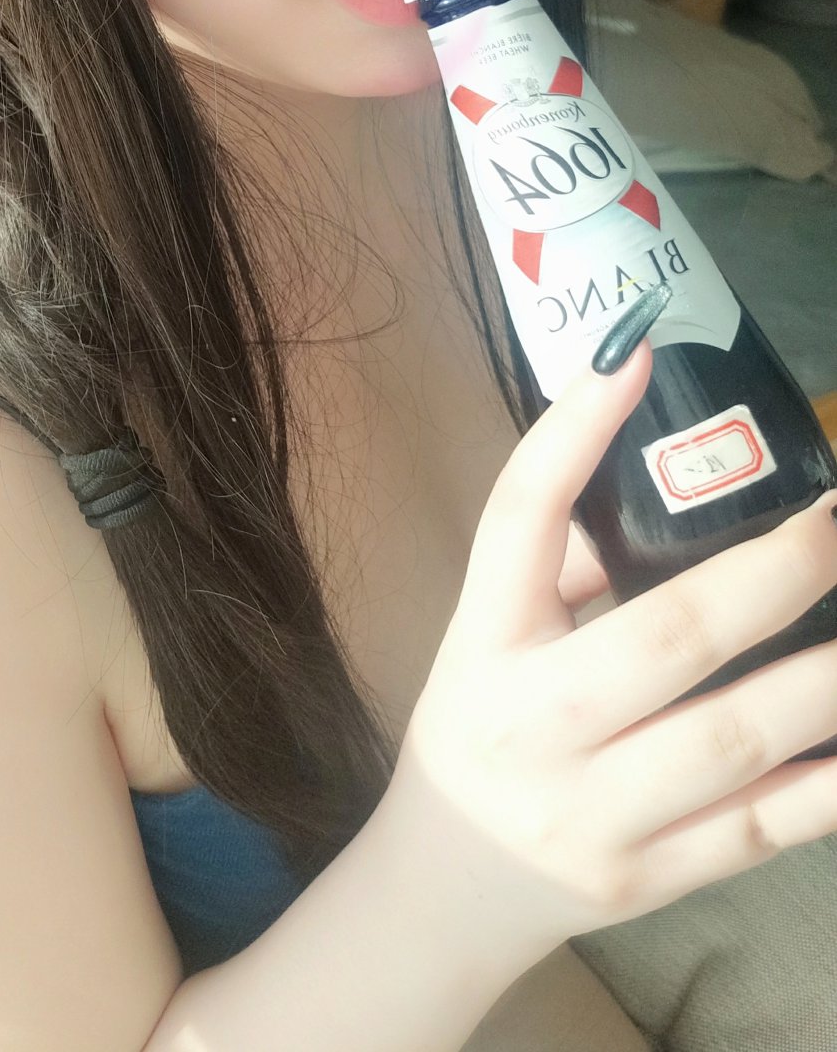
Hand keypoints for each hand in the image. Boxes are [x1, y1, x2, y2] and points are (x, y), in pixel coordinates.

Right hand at [372, 338, 836, 969]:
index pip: (516, 522)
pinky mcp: (651, 881)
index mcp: (484, 641)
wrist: (448, 888)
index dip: (571, 437)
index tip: (634, 357)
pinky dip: (827, 784)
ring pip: (733, 739)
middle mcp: (533, 723)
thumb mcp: (488, 636)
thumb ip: (560, 563)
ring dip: (824, 678)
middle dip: (773, 571)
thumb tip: (669, 472)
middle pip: (664, 636)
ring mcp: (594, 813)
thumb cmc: (481, 726)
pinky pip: (760, 830)